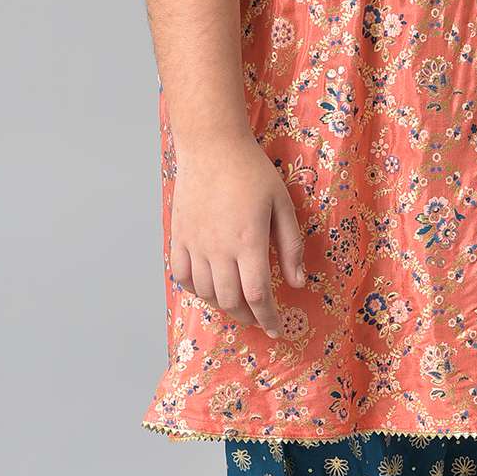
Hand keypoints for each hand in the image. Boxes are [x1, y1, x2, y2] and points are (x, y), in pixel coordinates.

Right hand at [169, 132, 306, 337]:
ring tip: (238, 306)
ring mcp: (194, 244)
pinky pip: (181, 276)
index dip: (268, 318)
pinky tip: (209, 287)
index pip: (258, 296)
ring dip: (224, 306)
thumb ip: (291, 246)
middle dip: (249, 317)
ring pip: (206, 293)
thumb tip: (298, 283)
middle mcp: (218, 249)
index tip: (277, 330)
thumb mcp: (282, 205)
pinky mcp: (178, 236)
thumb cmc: (252, 171)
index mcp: (248, 242)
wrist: (211, 146)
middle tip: (260, 318)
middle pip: (231, 301)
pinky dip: (195, 289)